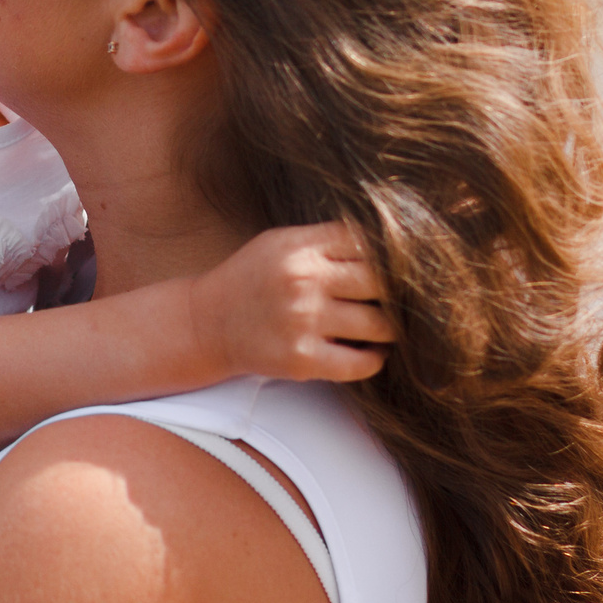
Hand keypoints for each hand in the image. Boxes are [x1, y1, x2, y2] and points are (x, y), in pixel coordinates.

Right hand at [190, 222, 392, 382]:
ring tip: (383, 326)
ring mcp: (303, 322)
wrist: (206, 324)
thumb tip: (389, 244)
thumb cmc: (250, 280)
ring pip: (380, 325)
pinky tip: (369, 352)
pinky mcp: (302, 359)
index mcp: (300, 248)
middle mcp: (303, 282)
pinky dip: (374, 359)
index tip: (395, 267)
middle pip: (383, 282)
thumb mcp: (280, 243)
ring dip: (389, 328)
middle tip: (397, 300)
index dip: (390, 255)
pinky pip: (362, 363)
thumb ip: (326, 239)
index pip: (370, 242)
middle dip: (395, 292)